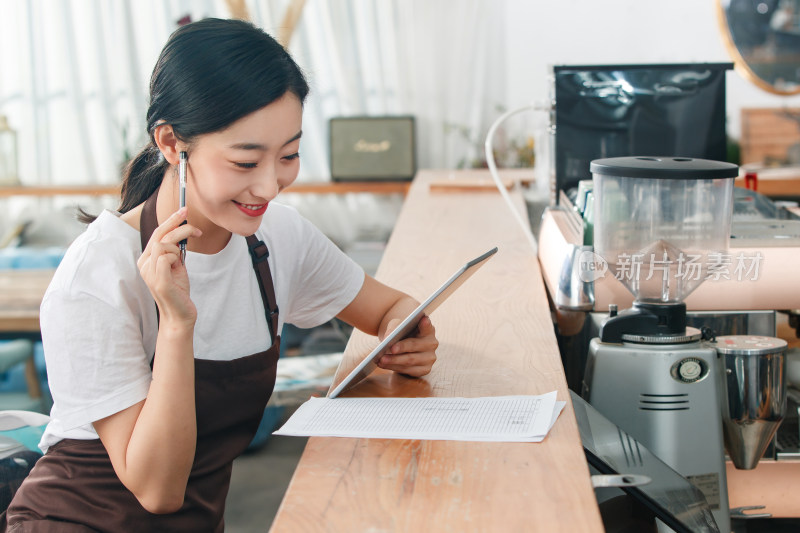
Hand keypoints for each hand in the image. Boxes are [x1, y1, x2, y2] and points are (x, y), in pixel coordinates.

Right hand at [137, 207, 200, 325]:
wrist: (180, 314)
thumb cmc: (178, 290)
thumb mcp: (176, 265)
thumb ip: (174, 250)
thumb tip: (182, 230)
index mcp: (146, 259)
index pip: (157, 233)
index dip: (170, 220)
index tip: (184, 210)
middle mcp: (143, 265)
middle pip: (159, 235)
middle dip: (177, 225)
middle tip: (195, 226)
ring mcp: (149, 274)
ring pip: (163, 245)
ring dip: (178, 249)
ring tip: (181, 262)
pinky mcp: (159, 281)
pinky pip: (166, 257)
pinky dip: (176, 258)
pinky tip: (178, 268)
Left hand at [377, 316, 437, 376]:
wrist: (403, 347)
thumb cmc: (402, 333)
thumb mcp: (398, 326)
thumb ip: (394, 328)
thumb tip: (387, 338)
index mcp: (428, 330)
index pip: (427, 326)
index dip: (425, 323)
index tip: (423, 319)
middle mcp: (432, 344)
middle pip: (415, 345)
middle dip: (402, 347)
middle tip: (390, 348)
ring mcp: (429, 358)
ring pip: (410, 360)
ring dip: (394, 360)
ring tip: (381, 359)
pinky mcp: (424, 370)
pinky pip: (408, 370)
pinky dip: (394, 367)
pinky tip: (383, 364)